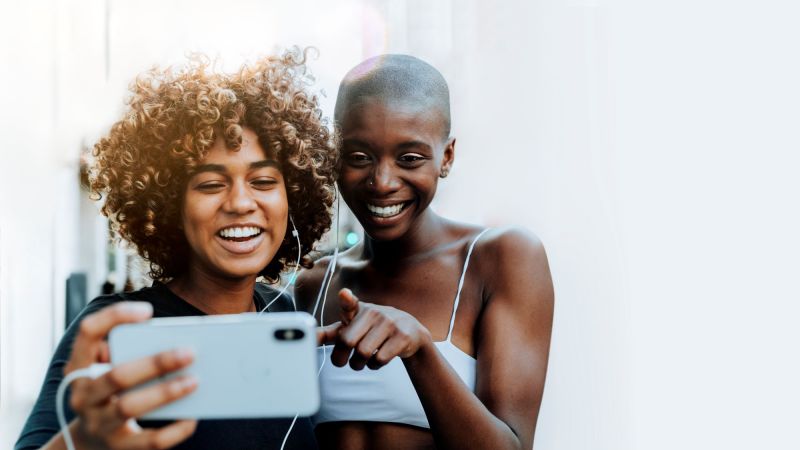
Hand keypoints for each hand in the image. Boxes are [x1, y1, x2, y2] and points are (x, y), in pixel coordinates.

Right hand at [65, 302, 197, 449]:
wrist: (88, 443)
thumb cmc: (110, 393)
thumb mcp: (106, 370)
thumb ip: (129, 351)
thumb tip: (177, 341)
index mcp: (79, 368)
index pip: (88, 332)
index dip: (114, 317)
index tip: (147, 310)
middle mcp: (83, 396)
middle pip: (117, 376)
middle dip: (156, 363)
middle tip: (190, 352)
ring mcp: (98, 424)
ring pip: (130, 407)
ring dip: (166, 393)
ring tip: (196, 381)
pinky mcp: (119, 448)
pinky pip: (150, 441)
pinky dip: (175, 429)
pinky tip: (193, 416)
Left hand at [329, 288, 431, 369]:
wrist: (409, 330)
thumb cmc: (373, 329)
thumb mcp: (354, 327)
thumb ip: (331, 333)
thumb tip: (310, 338)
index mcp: (359, 309)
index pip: (350, 304)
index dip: (346, 299)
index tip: (344, 294)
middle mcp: (374, 313)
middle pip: (348, 341)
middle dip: (341, 357)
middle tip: (343, 362)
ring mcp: (389, 323)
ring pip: (363, 353)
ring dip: (358, 364)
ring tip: (361, 361)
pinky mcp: (402, 336)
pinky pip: (380, 359)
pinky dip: (374, 366)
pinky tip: (376, 360)